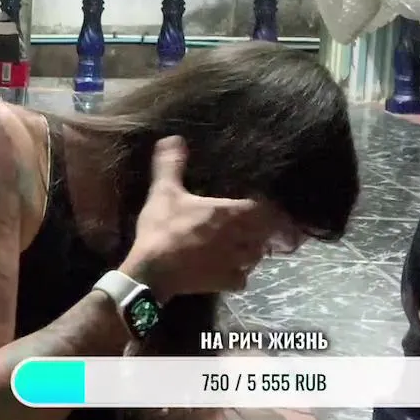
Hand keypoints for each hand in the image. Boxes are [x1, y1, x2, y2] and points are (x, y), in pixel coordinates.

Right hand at [118, 136, 273, 299]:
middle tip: (254, 223)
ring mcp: (235, 263)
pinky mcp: (226, 282)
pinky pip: (243, 278)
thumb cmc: (163, 228)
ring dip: (253, 250)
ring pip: (257, 256)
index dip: (264, 206)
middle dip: (262, 228)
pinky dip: (240, 274)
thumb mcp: (163, 192)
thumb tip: (173, 137)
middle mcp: (240, 238)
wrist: (153, 270)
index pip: (264, 208)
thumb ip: (171, 165)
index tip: (258, 203)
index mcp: (230, 214)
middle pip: (266, 233)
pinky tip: (230, 269)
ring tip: (245, 245)